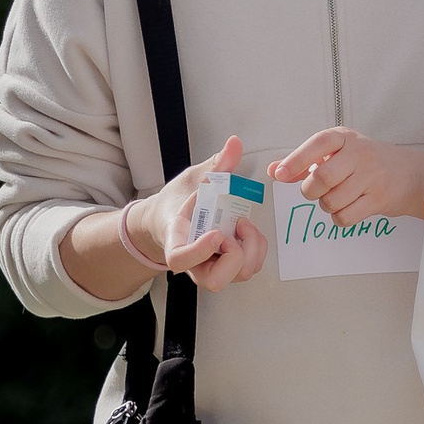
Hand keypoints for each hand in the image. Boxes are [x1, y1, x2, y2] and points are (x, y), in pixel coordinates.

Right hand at [131, 135, 269, 291]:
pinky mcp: (226, 266)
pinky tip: (245, 230)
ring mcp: (211, 267)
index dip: (199, 251)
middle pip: (215, 280)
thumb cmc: (177, 203)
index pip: (180, 259)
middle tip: (231, 230)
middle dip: (234, 255)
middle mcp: (194, 262)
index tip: (216, 233)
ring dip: (249, 250)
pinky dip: (255, 248)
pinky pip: (249, 267)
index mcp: (176, 240)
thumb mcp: (193, 179)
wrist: (168, 220)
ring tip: (241, 226)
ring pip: (237, 276)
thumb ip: (216, 165)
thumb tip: (235, 143)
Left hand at [267, 130, 423, 225]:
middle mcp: (359, 153)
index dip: (296, 159)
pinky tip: (349, 207)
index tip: (280, 174)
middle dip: (312, 191)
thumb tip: (274, 170)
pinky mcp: (379, 198)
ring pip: (332, 201)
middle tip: (317, 191)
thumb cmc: (367, 162)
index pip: (317, 144)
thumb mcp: (337, 153)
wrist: (411, 174)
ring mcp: (372, 176)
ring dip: (327, 206)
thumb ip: (304, 162)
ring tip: (338, 197)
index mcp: (344, 138)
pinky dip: (340, 218)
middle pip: (322, 178)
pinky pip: (345, 217)